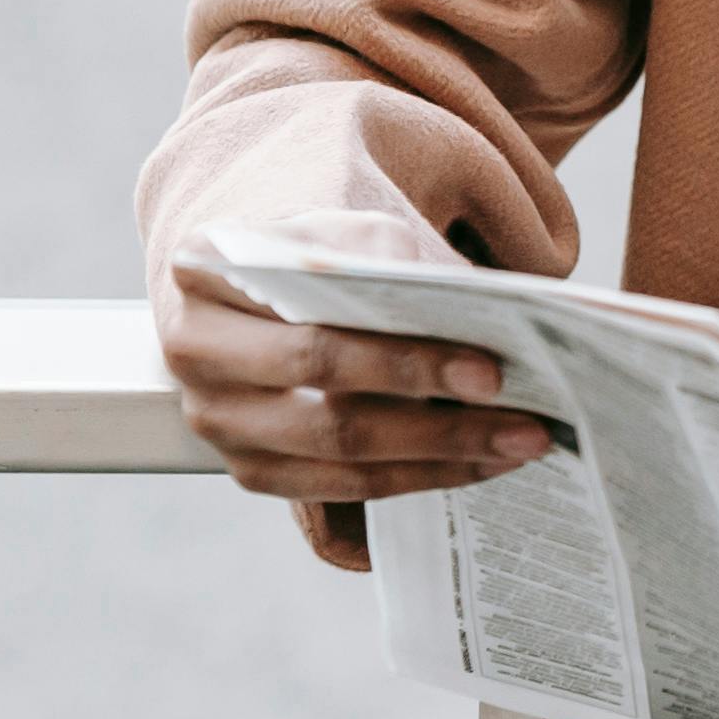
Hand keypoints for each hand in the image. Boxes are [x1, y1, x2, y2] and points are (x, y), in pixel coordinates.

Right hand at [154, 204, 563, 574]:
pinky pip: (338, 487)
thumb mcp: (347, 230)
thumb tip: (467, 311)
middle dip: (435, 418)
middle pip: (327, 404)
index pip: (318, 331)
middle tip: (524, 418)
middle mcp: (195, 350)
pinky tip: (479, 462)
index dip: (404, 360)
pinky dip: (416, 477)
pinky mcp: (248, 467)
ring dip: (439, 456)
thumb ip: (390, 261)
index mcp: (207, 270)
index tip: (490, 371)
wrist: (266, 282)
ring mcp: (214, 419)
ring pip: (337, 455)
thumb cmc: (320, 251)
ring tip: (520, 443)